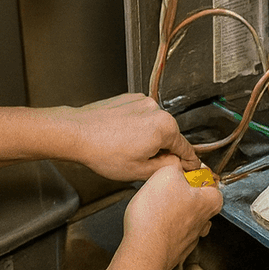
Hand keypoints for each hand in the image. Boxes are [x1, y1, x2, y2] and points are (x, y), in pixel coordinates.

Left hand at [66, 93, 199, 181]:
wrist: (77, 133)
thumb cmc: (103, 152)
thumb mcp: (139, 171)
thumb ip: (166, 168)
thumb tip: (177, 164)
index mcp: (165, 128)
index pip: (185, 148)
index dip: (189, 162)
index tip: (191, 167)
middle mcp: (157, 109)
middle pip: (170, 135)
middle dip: (163, 149)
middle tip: (146, 163)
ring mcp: (143, 101)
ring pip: (155, 124)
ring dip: (149, 136)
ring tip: (127, 149)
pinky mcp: (129, 98)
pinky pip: (141, 115)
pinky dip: (137, 126)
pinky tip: (122, 137)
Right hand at [122, 161, 222, 269]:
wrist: (145, 251)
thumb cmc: (157, 216)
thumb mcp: (167, 174)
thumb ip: (176, 165)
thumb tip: (177, 164)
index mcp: (209, 201)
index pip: (212, 182)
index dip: (197, 174)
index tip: (184, 172)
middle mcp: (204, 222)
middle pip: (199, 201)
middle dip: (185, 193)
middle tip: (168, 188)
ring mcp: (190, 238)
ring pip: (187, 219)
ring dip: (175, 212)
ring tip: (157, 206)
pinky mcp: (176, 250)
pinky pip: (174, 234)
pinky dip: (165, 228)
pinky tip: (152, 223)